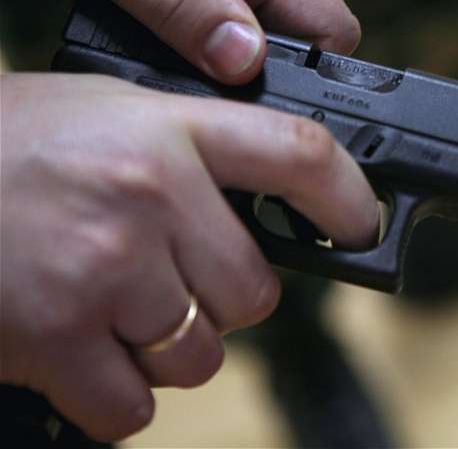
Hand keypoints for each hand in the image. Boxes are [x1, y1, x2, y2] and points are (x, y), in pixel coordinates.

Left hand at [0, 0, 360, 82]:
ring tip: (175, 60)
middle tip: (202, 83)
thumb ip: (178, 3)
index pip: (330, 22)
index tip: (257, 97)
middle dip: (265, 72)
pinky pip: (229, 10)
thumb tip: (245, 61)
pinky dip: (205, 37)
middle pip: (304, 32)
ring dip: (229, 56)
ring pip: (265, 26)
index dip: (310, 72)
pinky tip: (166, 38)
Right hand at [0, 73, 378, 440]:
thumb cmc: (10, 147)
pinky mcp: (58, 337)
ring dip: (169, 346)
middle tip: (172, 276)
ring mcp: (105, 268)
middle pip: (255, 290)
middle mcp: (148, 192)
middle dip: (223, 298)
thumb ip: (192, 151)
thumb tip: (264, 206)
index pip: (300, 154)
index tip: (362, 226)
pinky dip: (118, 392)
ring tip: (113, 305)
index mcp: (167, 128)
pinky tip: (82, 347)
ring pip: (201, 354)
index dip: (350, 198)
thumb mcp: (110, 112)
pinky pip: (136, 405)